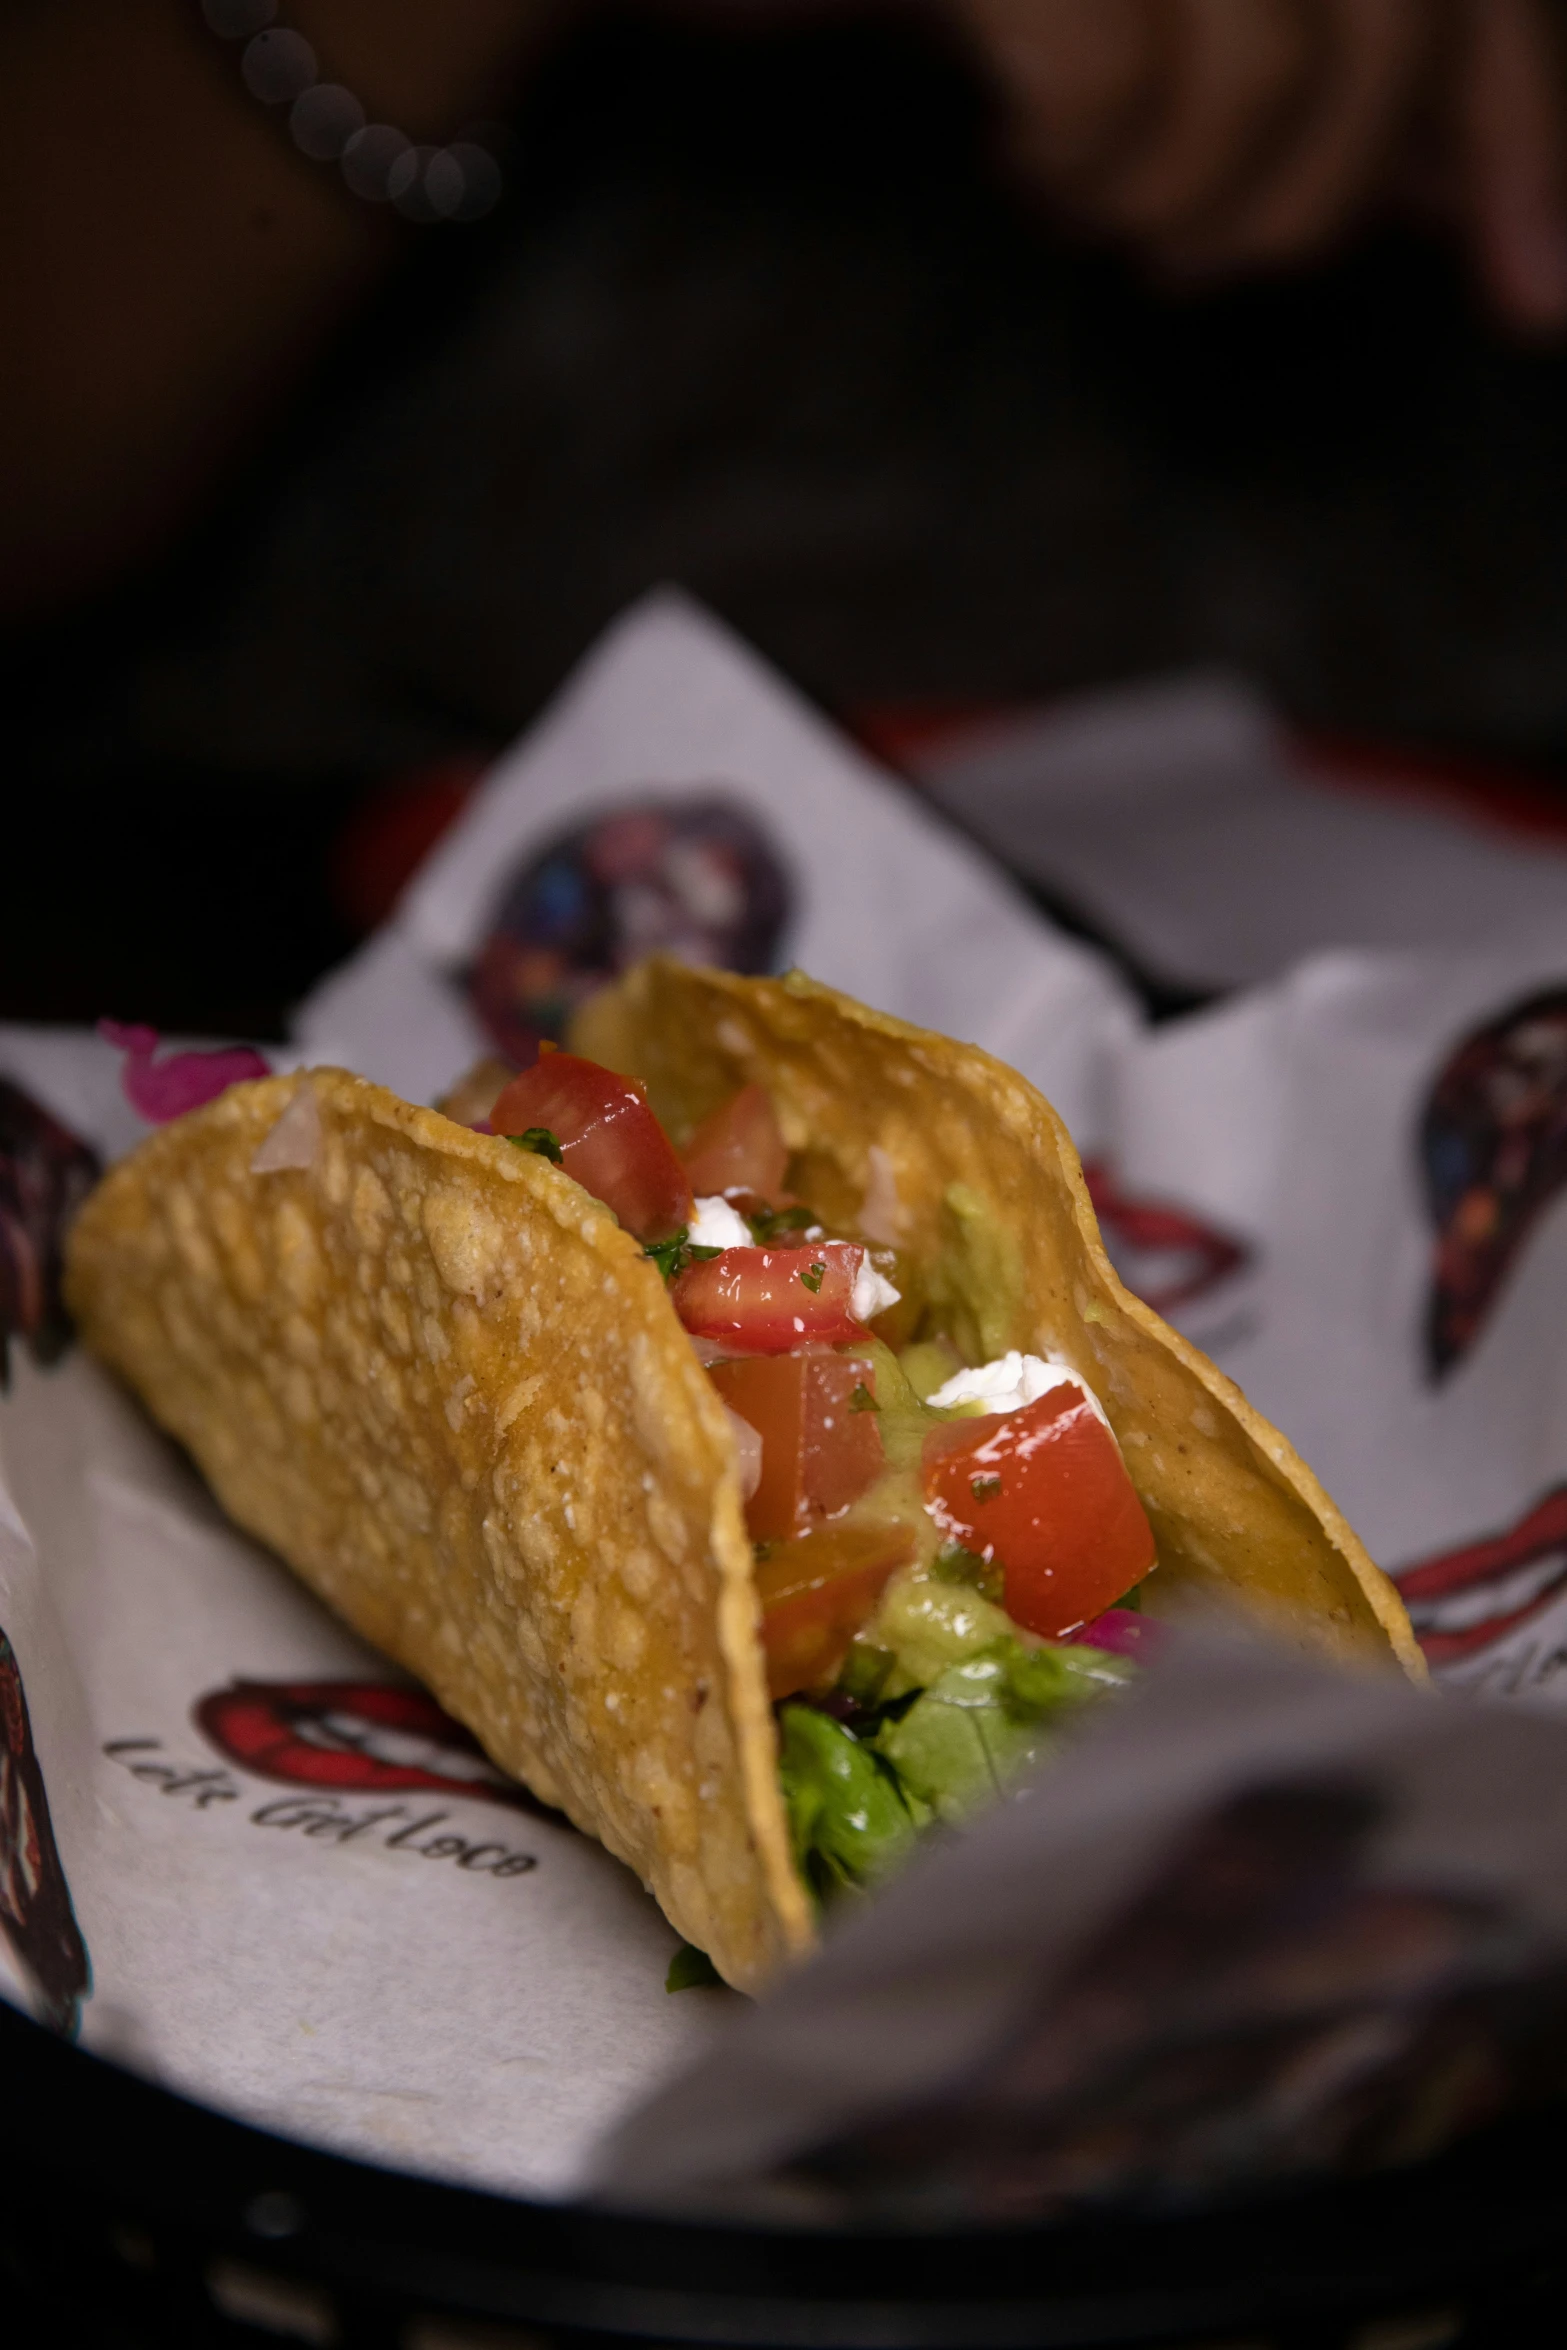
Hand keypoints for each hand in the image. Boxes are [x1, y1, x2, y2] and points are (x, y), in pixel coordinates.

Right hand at [954, 0, 1566, 332]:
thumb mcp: (1179, 18)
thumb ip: (1333, 81)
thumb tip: (1480, 225)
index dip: (1513, 140)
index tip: (1529, 305)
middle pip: (1389, 28)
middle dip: (1310, 204)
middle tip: (1197, 264)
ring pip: (1261, 70)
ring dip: (1178, 202)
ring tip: (1093, 211)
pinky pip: (1104, 80)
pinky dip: (1076, 160)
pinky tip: (1025, 159)